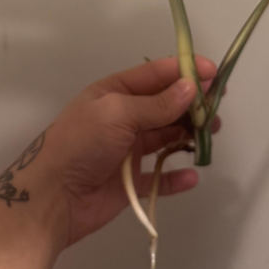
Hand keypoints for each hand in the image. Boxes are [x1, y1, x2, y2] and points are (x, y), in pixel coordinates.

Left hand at [0, 56, 217, 251]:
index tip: (214, 73)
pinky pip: (159, 177)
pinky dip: (176, 177)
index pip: (156, 75)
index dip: (185, 71)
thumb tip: (190, 87)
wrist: (52, 197)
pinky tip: (192, 176)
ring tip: (210, 135)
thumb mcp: (117, 113)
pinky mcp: (130, 182)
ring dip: (189, 135)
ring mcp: (127, 150)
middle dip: (192, 104)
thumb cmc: (81, 144)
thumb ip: (157, 103)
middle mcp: (123, 118)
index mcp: (115, 93)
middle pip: (166, 106)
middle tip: (216, 109)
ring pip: (167, 138)